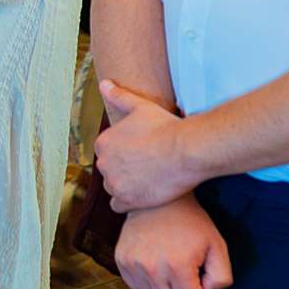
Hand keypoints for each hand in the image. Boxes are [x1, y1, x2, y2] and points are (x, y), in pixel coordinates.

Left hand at [95, 80, 205, 211]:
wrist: (185, 151)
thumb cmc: (166, 127)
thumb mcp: (141, 106)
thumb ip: (119, 96)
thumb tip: (104, 83)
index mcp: (103, 142)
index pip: (108, 152)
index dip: (125, 153)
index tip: (141, 152)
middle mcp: (103, 163)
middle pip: (110, 170)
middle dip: (124, 169)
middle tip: (147, 167)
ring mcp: (113, 183)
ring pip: (114, 187)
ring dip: (125, 186)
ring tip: (147, 180)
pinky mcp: (126, 200)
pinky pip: (118, 205)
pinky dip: (128, 202)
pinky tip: (142, 195)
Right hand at [115, 194, 233, 288]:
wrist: (158, 199)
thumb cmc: (192, 223)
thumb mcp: (218, 245)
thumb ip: (222, 277)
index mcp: (178, 266)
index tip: (203, 281)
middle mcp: (151, 269)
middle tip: (189, 276)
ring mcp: (132, 265)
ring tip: (171, 267)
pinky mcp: (120, 261)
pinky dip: (150, 283)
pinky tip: (156, 263)